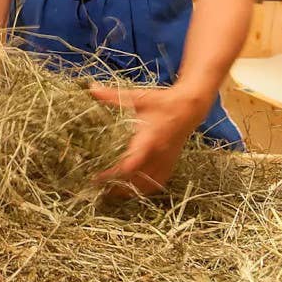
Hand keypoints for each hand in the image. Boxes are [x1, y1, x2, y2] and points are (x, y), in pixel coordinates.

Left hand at [87, 84, 211, 197]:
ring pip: (147, 186)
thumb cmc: (162, 102)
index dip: (114, 174)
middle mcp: (158, 154)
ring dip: (130, 191)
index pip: (131, 164)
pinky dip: (144, 189)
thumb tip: (91, 89)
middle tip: (98, 188)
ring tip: (111, 191)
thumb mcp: (137, 97)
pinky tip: (132, 188)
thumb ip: (113, 96)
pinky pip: (158, 183)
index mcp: (149, 139)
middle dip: (117, 187)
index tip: (96, 177)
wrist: (189, 107)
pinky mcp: (170, 164)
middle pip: (137, 181)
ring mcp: (166, 161)